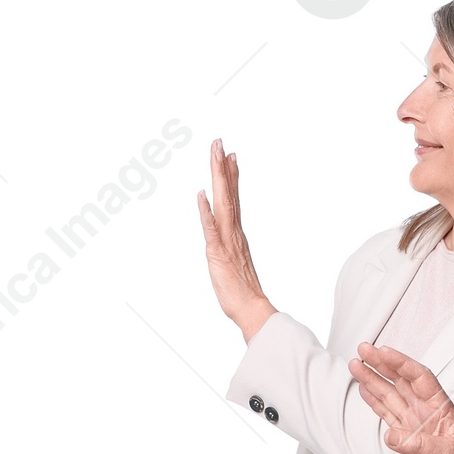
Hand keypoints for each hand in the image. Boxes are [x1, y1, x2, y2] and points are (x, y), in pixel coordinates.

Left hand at [197, 138, 275, 339]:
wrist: (252, 311)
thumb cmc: (243, 292)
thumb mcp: (234, 263)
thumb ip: (231, 247)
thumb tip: (230, 236)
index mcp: (237, 234)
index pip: (234, 198)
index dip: (231, 176)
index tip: (230, 155)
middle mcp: (234, 232)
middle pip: (228, 193)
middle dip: (222, 167)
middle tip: (219, 142)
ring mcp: (227, 241)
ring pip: (222, 203)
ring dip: (218, 178)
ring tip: (216, 155)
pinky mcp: (218, 254)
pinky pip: (211, 229)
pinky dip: (206, 212)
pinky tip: (201, 194)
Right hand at [351, 342, 453, 453]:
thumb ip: (421, 445)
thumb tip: (393, 437)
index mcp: (441, 407)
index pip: (420, 378)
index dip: (401, 363)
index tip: (383, 352)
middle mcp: (426, 411)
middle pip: (401, 380)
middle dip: (382, 364)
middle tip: (363, 349)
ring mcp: (415, 422)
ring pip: (390, 395)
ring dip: (373, 380)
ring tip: (355, 365)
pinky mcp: (407, 436)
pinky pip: (387, 414)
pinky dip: (375, 402)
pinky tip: (364, 389)